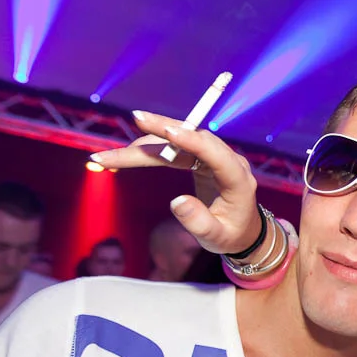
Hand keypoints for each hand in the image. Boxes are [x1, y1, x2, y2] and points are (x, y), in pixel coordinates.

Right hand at [90, 111, 263, 254]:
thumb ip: (197, 222)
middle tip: (136, 118)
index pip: (216, 153)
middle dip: (162, 130)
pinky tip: (130, 152)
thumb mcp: (215, 238)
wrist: (242, 231)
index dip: (192, 140)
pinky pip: (175, 150)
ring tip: (114, 155)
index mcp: (237, 179)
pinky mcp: (202, 159)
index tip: (169, 131)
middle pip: (194, 138)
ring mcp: (215, 157)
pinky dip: (152, 150)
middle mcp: (228, 161)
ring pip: (179, 142)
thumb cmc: (230, 236)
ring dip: (149, 142)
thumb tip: (176, 201)